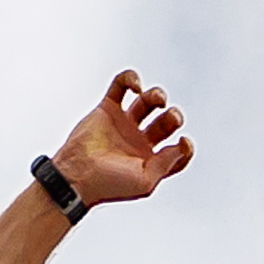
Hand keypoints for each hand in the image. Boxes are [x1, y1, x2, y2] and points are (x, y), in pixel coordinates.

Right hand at [54, 69, 191, 207]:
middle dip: (173, 116)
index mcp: (151, 160)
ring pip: (147, 102)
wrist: (78, 175)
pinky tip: (136, 86)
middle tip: (173, 116)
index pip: (177, 151)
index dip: (185, 147)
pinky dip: (130, 79)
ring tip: (158, 99)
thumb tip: (182, 145)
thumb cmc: (109, 184)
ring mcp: (124, 123)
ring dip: (157, 96)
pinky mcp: (107, 109)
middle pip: (165, 122)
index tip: (183, 142)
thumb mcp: (146, 181)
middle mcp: (139, 141)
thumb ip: (167, 163)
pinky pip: (120, 86)